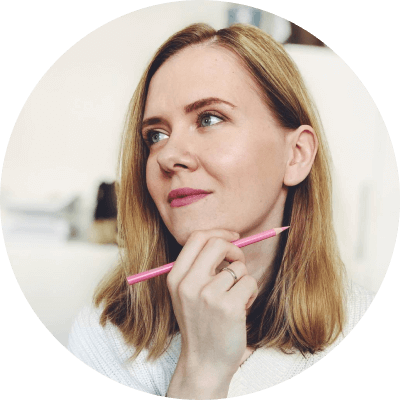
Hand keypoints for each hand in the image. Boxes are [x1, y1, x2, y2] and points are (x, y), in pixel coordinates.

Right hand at [166, 229, 257, 394]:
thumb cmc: (200, 323)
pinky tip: (242, 308)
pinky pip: (249, 282)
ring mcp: (208, 295)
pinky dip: (251, 292)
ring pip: (239, 266)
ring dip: (244, 279)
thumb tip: (228, 240)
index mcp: (176, 277)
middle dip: (235, 249)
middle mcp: (188, 283)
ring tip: (237, 297)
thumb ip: (199, 267)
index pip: (197, 238)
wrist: (203, 362)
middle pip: (217, 243)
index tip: (233, 237)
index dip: (219, 233)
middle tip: (238, 262)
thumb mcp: (186, 293)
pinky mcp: (228, 307)